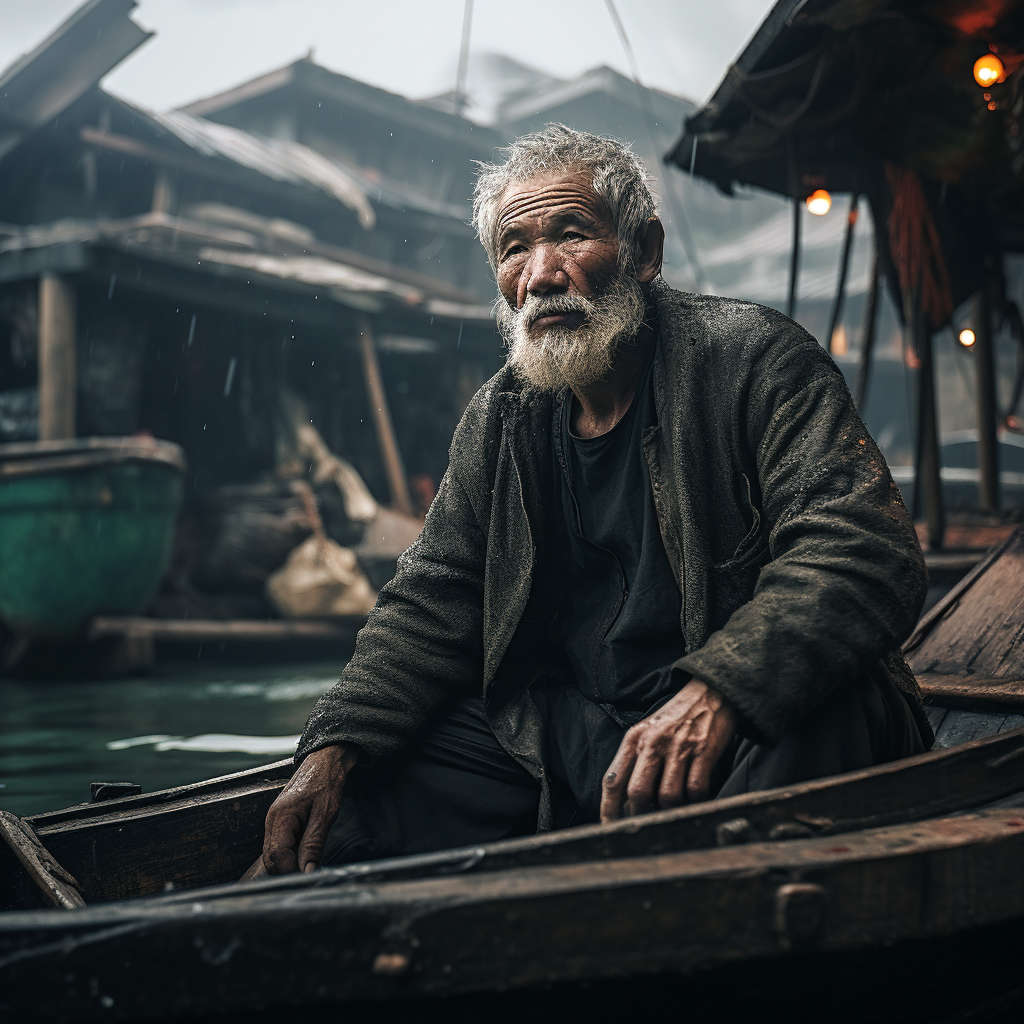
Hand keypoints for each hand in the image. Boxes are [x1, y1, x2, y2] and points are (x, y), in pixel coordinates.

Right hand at [261, 742, 359, 874]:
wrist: (325, 761)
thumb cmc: (326, 782)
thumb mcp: (325, 814)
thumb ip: (314, 843)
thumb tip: (308, 871)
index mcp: (281, 817)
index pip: (276, 856)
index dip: (290, 871)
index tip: (308, 878)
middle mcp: (272, 821)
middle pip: (270, 859)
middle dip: (287, 871)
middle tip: (309, 876)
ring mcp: (274, 822)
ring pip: (274, 855)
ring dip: (289, 864)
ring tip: (309, 866)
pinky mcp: (280, 824)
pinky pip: (280, 846)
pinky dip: (291, 855)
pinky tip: (305, 856)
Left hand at [600, 679, 735, 822]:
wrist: (710, 692)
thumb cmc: (676, 717)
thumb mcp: (648, 731)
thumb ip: (636, 760)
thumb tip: (627, 800)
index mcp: (634, 738)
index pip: (613, 780)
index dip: (608, 809)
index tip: (609, 827)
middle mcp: (653, 743)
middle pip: (637, 792)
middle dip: (640, 814)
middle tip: (646, 822)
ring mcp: (679, 747)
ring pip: (668, 796)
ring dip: (670, 810)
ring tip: (673, 810)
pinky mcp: (704, 751)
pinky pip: (696, 789)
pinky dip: (695, 801)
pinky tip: (695, 800)